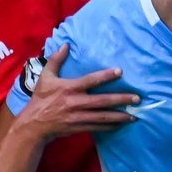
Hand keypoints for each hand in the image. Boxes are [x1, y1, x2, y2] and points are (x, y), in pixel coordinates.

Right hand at [16, 45, 139, 140]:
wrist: (34, 124)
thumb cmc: (41, 99)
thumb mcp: (45, 77)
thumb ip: (56, 60)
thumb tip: (65, 45)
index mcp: (69, 88)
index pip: (91, 80)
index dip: (106, 76)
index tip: (120, 72)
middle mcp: (76, 102)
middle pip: (102, 101)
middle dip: (121, 100)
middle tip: (137, 99)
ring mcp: (78, 116)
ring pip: (103, 117)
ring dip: (120, 116)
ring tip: (134, 116)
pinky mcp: (79, 127)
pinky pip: (98, 127)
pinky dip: (110, 126)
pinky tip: (121, 124)